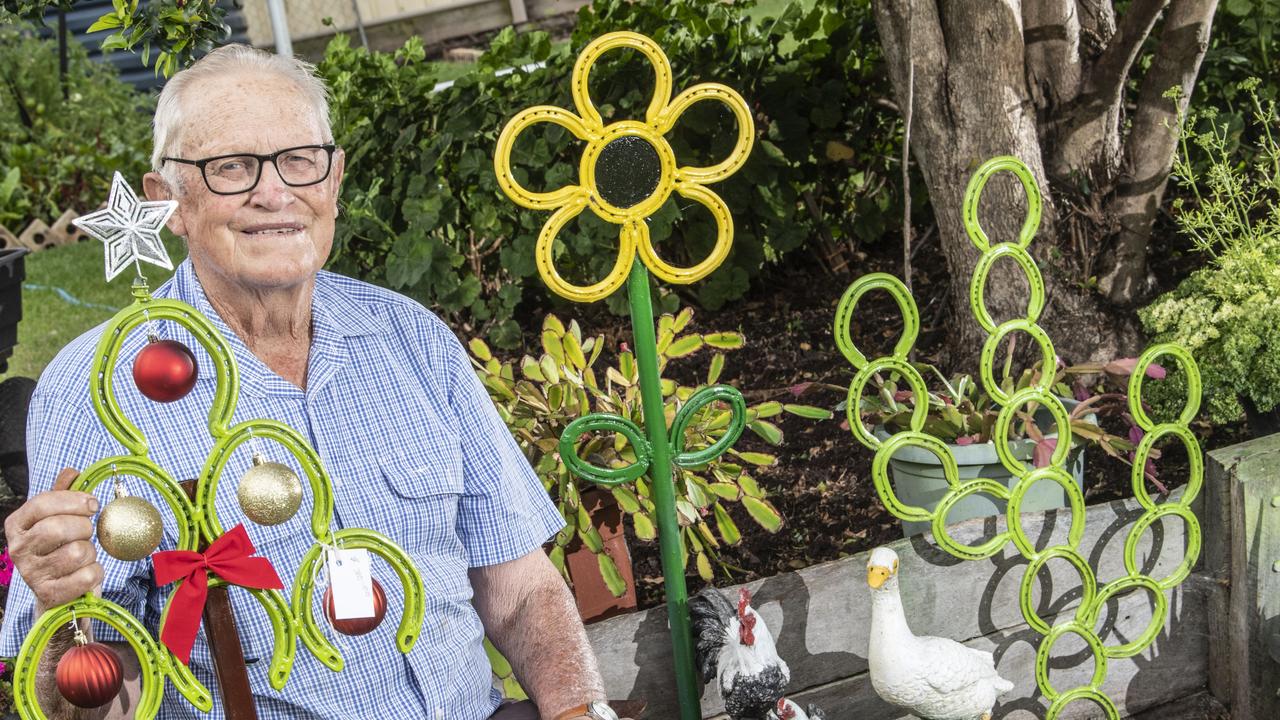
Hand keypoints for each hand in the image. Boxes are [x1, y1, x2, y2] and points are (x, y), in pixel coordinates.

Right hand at [3, 468, 102, 608]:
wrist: (57, 589)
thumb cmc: (60, 546)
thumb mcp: (58, 516)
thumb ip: (63, 493)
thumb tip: (72, 472)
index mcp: (17, 524)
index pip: (42, 502)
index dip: (73, 500)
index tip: (92, 504)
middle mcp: (18, 549)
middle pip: (59, 527)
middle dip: (84, 527)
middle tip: (86, 533)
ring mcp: (31, 574)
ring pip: (77, 552)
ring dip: (90, 552)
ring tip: (83, 555)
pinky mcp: (49, 594)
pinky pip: (87, 576)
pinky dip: (95, 572)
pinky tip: (85, 572)